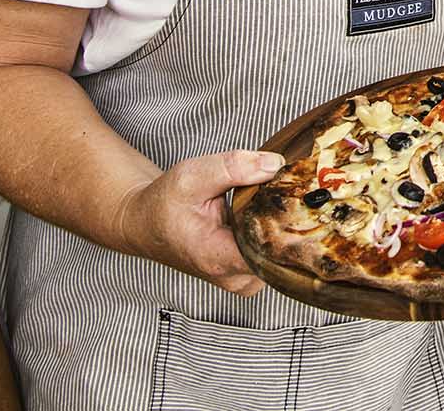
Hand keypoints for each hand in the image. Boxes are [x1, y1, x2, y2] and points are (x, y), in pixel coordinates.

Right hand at [114, 149, 283, 294]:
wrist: (146, 224)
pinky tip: (267, 211)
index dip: (291, 223)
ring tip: (271, 199)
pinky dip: (276, 229)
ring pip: (283, 252)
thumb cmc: (163, 205)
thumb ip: (233, 167)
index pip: (275, 253)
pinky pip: (275, 252)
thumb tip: (275, 164)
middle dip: (291, 217)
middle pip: (284, 250)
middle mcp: (235, 277)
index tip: (296, 197)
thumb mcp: (191, 176)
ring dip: (284, 223)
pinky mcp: (249, 273)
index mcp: (218, 258)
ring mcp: (244, 278)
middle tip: (286, 188)